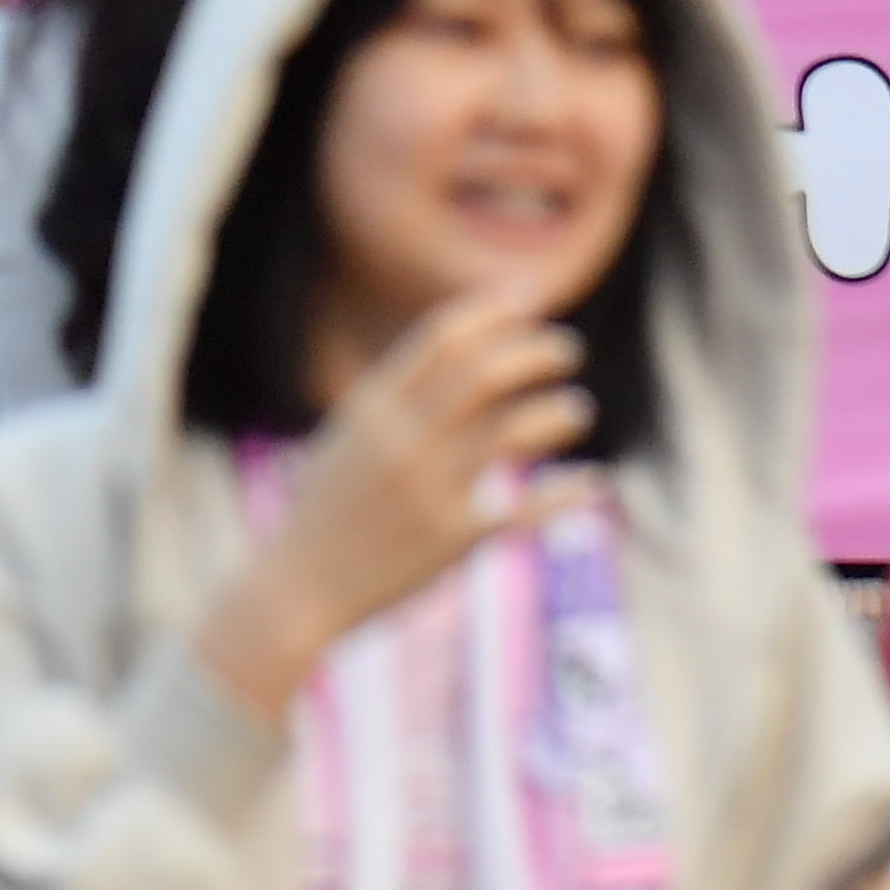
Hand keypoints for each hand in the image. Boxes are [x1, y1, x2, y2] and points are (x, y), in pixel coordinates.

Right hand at [191, 296, 593, 722]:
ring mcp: (428, 491)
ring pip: (514, 432)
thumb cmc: (325, 510)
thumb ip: (397, 399)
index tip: (530, 299)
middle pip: (484, 373)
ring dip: (556, 413)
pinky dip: (566, 495)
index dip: (492, 311)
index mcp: (373, 408)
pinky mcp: (451, 543)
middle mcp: (402, 441)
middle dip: (535, 351)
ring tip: (575, 411)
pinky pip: (523, 511)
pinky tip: (593, 483)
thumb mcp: (349, 437)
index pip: (442, 338)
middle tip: (566, 350)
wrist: (295, 590)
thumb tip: (457, 356)